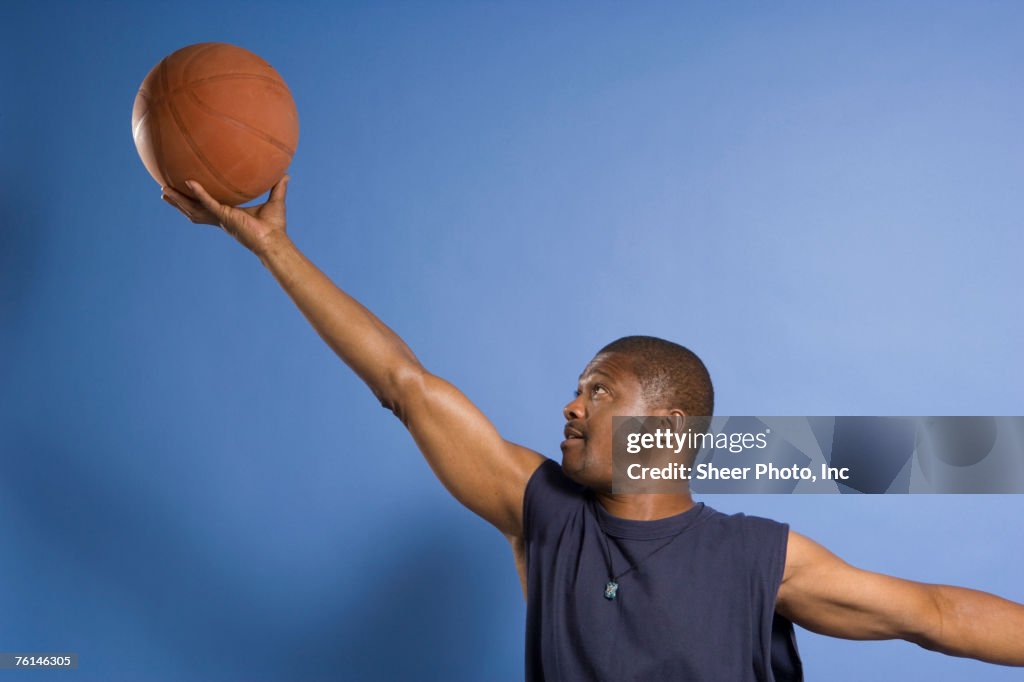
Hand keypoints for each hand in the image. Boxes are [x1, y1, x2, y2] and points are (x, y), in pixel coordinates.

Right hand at [161, 176, 290, 254]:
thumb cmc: (275, 227)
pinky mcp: (225, 217)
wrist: (274, 241)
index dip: (195, 199)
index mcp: (228, 215)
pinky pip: (208, 203)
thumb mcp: (276, 201)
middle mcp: (221, 218)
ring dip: (179, 200)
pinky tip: (189, 182)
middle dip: (179, 202)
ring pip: (194, 208)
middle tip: (164, 191)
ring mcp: (220, 218)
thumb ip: (278, 186)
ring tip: (163, 190)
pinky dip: (199, 193)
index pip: (207, 206)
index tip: (186, 190)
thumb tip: (285, 173)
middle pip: (193, 209)